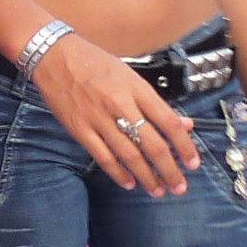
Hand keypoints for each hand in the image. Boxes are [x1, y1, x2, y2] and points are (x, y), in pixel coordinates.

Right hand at [30, 36, 196, 194]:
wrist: (53, 56)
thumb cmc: (94, 62)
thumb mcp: (130, 75)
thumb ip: (156, 102)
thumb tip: (184, 124)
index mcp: (136, 89)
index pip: (168, 122)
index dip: (184, 146)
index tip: (192, 163)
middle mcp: (120, 105)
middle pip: (152, 145)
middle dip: (169, 170)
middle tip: (179, 186)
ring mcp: (98, 119)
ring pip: (129, 155)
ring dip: (147, 177)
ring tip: (158, 190)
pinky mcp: (80, 129)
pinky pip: (103, 157)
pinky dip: (118, 173)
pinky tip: (129, 182)